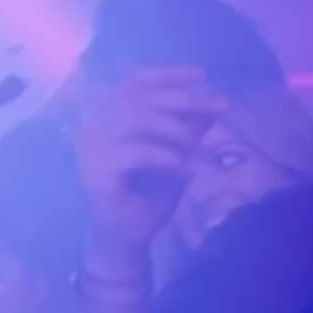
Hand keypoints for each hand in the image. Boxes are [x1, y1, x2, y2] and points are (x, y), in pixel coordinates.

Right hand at [74, 67, 226, 263]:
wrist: (127, 237)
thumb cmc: (148, 194)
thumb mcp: (176, 154)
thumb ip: (188, 127)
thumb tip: (213, 99)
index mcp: (108, 119)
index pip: (133, 83)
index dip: (166, 74)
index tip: (202, 75)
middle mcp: (93, 128)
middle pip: (140, 98)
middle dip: (186, 100)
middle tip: (221, 107)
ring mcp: (91, 149)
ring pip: (138, 120)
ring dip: (177, 132)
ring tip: (196, 151)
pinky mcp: (96, 172)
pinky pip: (138, 153)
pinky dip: (168, 160)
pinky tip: (183, 173)